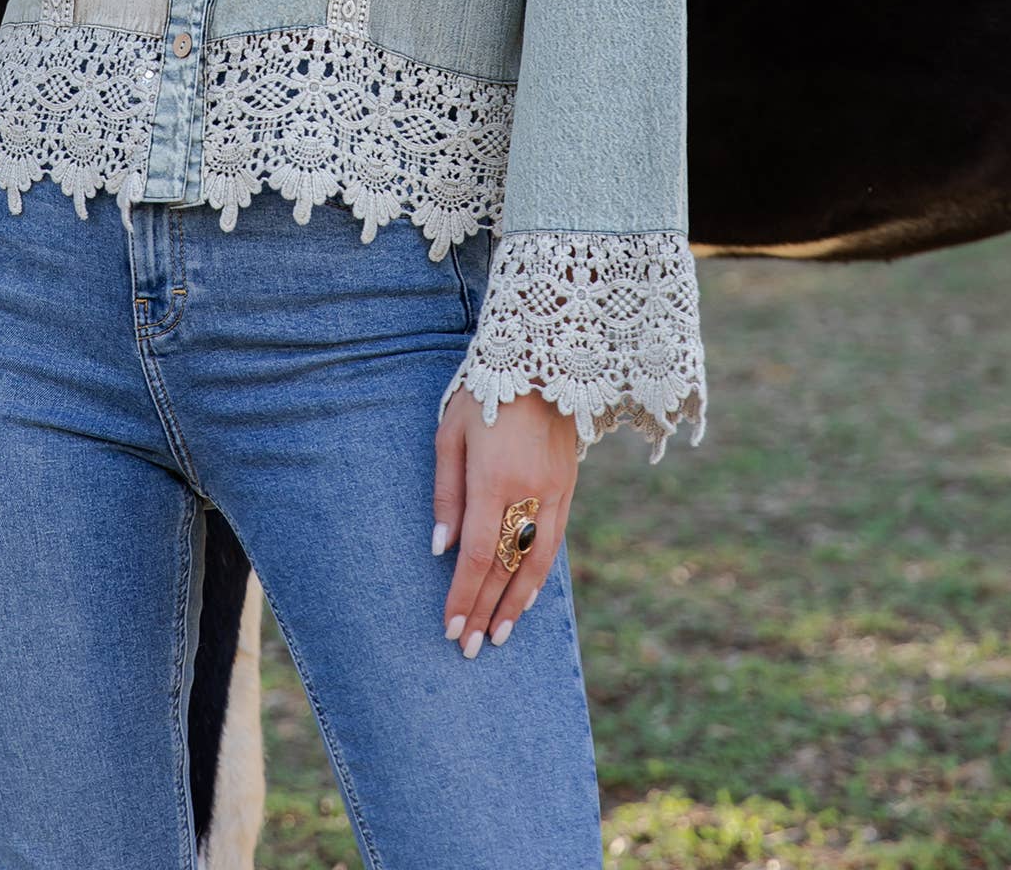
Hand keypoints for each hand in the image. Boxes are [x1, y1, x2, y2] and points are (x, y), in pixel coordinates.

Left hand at [433, 387, 579, 657]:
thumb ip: (446, 493)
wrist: (542, 361)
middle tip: (469, 648)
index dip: (463, 597)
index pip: (478, 556)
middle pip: (506, 568)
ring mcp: (554, 493)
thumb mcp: (450, 434)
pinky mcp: (569, 487)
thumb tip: (441, 548)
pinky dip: (541, 574)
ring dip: (516, 604)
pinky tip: (528, 595)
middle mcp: (528, 494)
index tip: (451, 629)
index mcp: (493, 481)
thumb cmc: (483, 393)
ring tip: (499, 635)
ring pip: (536, 563)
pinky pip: (555, 542)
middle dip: (485, 611)